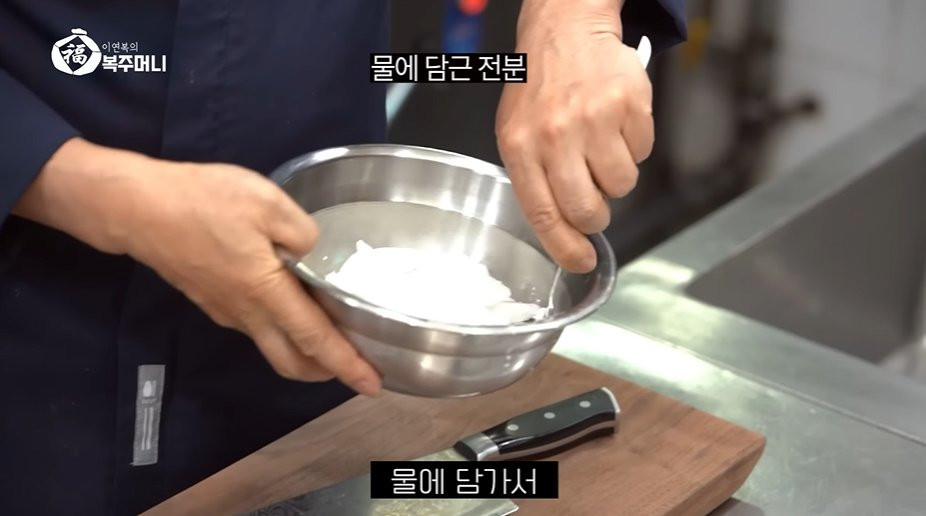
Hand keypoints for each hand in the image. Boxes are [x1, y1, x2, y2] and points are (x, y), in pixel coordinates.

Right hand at [15, 138, 381, 395]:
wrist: (137, 209)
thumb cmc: (202, 202)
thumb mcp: (266, 202)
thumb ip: (302, 232)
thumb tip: (315, 253)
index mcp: (266, 292)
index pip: (315, 339)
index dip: (346, 364)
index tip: (371, 384)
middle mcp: (247, 313)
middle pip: (292, 361)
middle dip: (325, 372)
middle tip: (353, 366)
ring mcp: (226, 311)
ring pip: (272, 347)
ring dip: (303, 352)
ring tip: (330, 336)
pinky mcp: (211, 300)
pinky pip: (254, 328)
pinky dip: (280, 331)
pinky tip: (291, 307)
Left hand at [496, 0, 652, 272]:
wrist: (565, 30)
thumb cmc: (540, 86)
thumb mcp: (517, 133)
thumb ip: (535, 179)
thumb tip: (561, 229)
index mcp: (521, 146)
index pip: (544, 214)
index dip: (565, 248)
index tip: (581, 262)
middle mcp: (556, 135)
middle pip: (588, 209)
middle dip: (596, 216)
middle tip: (594, 200)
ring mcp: (594, 119)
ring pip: (622, 185)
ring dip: (615, 175)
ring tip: (599, 144)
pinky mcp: (629, 105)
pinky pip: (642, 152)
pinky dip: (633, 144)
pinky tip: (613, 122)